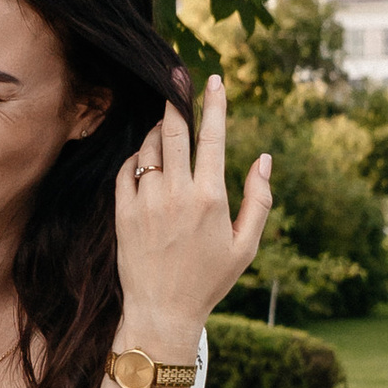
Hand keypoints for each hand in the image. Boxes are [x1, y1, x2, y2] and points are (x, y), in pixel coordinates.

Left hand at [113, 74, 272, 352]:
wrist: (163, 312)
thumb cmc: (209, 280)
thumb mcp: (246, 246)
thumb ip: (259, 200)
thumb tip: (264, 159)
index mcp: (210, 198)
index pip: (212, 138)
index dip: (214, 104)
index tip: (214, 79)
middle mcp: (176, 194)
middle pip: (175, 131)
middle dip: (177, 98)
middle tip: (177, 75)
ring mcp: (146, 201)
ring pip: (150, 147)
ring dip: (159, 130)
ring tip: (168, 126)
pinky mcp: (124, 212)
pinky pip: (128, 169)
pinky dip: (138, 157)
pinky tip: (147, 158)